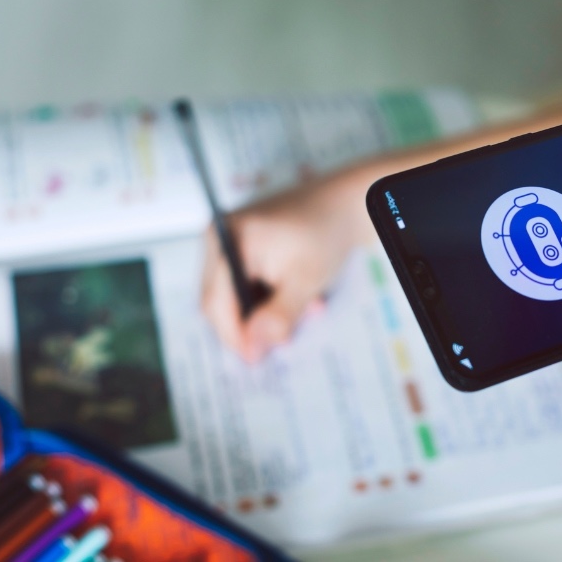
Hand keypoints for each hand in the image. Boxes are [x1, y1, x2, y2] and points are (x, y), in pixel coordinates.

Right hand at [200, 166, 375, 361]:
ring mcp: (229, 240)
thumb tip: (253, 346)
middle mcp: (220, 236)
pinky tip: (299, 298)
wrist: (346, 202)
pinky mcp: (243, 246)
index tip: (254, 359)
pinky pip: (246, 282)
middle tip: (281, 342)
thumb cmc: (326, 232)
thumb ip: (278, 315)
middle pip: (220, 299)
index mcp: (228, 238)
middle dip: (251, 325)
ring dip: (265, 312)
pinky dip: (269, 297)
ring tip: (303, 311)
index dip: (233, 335)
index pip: (215, 301)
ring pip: (234, 294)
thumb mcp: (305, 279)